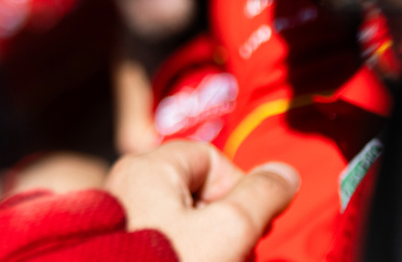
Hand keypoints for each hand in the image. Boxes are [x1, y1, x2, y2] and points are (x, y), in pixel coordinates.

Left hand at [105, 140, 299, 261]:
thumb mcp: (229, 230)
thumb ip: (261, 196)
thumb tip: (285, 172)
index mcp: (147, 168)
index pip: (210, 158)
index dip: (238, 186)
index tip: (247, 223)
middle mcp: (130, 187)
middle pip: (200, 192)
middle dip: (228, 224)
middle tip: (235, 254)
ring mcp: (127, 220)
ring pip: (190, 223)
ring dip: (215, 246)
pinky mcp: (129, 249)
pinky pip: (173, 243)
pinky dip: (193, 255)